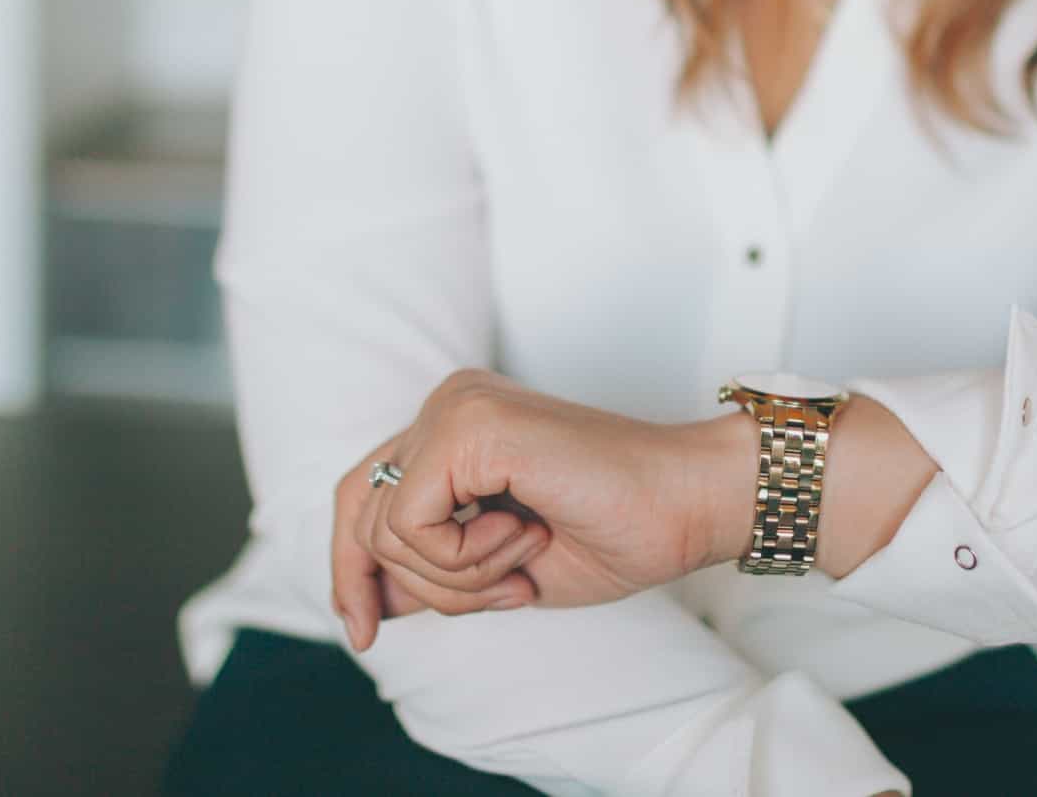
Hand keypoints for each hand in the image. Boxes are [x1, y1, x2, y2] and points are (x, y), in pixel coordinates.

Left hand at [330, 369, 711, 650]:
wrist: (686, 507)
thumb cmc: (614, 533)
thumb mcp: (499, 569)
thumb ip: (432, 573)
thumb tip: (366, 600)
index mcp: (455, 427)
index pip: (361, 497)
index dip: (351, 569)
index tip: (365, 632)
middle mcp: (448, 404)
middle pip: (360, 514)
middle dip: (416, 586)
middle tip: (505, 595)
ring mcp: (456, 408)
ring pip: (386, 530)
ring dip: (459, 577)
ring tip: (528, 557)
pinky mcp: (470, 426)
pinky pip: (413, 525)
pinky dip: (465, 559)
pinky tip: (527, 537)